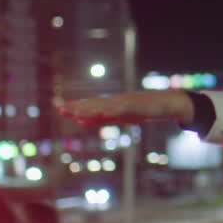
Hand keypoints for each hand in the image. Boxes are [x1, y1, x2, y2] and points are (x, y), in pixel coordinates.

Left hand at [55, 90, 192, 126]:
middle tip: (59, 108)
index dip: (73, 106)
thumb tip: (81, 120)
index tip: (58, 108)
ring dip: (91, 109)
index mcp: (109, 105)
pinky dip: (112, 111)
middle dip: (76, 106)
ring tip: (77, 113)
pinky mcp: (136, 105)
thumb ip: (100, 118)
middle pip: (92, 104)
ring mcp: (125, 103)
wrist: (164, 102)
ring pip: (105, 106)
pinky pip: (123, 108)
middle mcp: (114, 102)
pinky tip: (103, 114)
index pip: (88, 105)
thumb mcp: (117, 116)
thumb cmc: (141, 109)